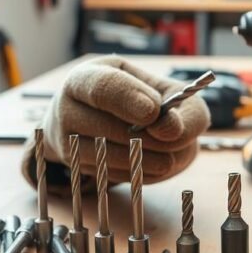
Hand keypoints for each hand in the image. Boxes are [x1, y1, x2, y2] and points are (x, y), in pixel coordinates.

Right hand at [24, 55, 210, 187]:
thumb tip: (170, 129)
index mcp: (88, 77)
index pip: (102, 86)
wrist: (121, 124)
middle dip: (146, 137)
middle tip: (173, 139)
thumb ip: (184, 111)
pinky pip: (109, 175)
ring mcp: (67, 138)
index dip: (128, 99)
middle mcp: (67, 106)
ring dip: (144, 159)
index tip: (154, 111)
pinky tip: (150, 163)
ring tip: (167, 156)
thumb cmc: (148, 103)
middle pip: (103, 126)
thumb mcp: (173, 96)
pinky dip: (136, 172)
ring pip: (105, 156)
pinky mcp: (76, 165)